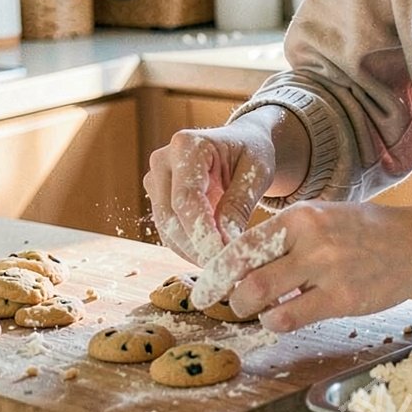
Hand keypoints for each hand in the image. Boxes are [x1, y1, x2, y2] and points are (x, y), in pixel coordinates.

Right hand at [142, 114, 278, 264]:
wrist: (241, 143)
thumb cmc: (251, 152)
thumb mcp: (256, 172)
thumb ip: (239, 203)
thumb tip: (225, 242)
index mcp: (186, 145)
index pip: (186, 198)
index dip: (201, 231)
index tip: (220, 256)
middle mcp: (163, 160)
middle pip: (170, 216)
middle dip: (197, 247)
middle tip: (225, 268)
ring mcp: (155, 179)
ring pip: (166, 228)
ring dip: (192, 252)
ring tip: (222, 265)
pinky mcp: (157, 198)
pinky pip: (168, 231)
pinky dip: (188, 248)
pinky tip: (210, 256)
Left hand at [217, 202, 411, 332]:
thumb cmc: (364, 231)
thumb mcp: (321, 217)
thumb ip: (285, 238)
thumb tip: (241, 266)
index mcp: (300, 215)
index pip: (241, 245)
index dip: (216, 272)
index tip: (204, 288)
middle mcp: (309, 238)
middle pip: (243, 272)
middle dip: (224, 294)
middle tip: (222, 304)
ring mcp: (327, 269)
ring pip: (260, 296)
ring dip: (249, 310)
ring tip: (258, 311)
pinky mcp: (343, 298)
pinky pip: (291, 317)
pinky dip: (276, 322)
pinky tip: (285, 316)